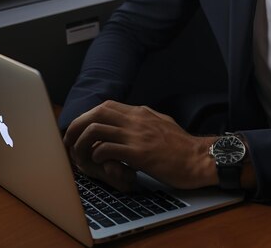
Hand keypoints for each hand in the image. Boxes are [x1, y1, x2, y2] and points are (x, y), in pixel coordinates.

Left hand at [63, 100, 215, 190]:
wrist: (199, 158)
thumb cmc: (183, 147)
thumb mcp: (163, 124)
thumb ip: (145, 121)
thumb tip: (130, 122)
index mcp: (142, 112)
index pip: (106, 106)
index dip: (87, 117)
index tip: (79, 131)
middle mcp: (137, 119)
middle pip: (96, 112)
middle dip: (77, 126)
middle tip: (70, 143)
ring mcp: (137, 135)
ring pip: (95, 130)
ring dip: (81, 144)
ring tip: (80, 157)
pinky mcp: (139, 153)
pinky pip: (106, 149)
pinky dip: (96, 157)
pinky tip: (99, 165)